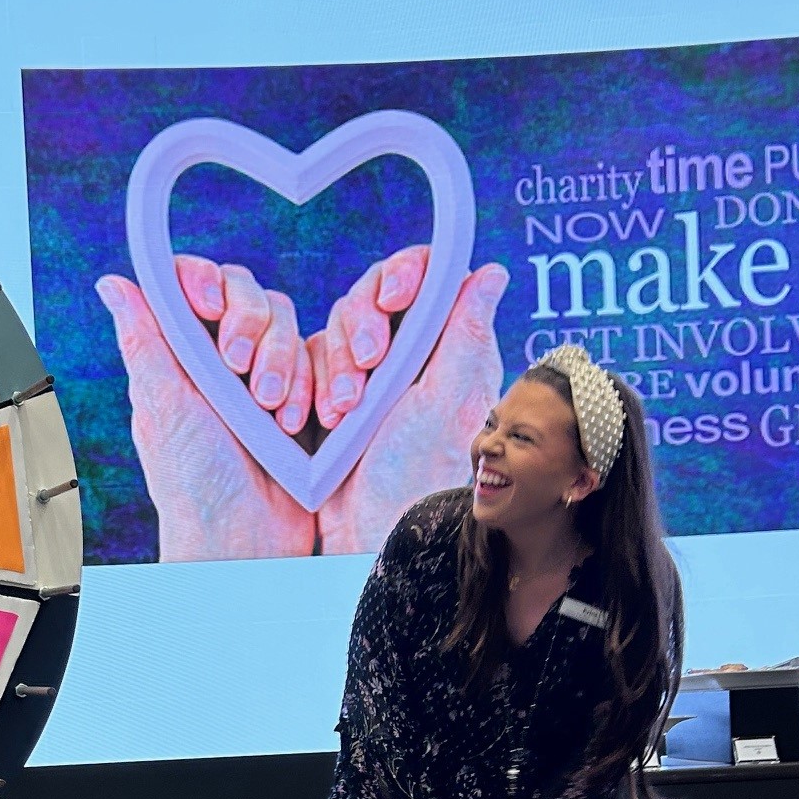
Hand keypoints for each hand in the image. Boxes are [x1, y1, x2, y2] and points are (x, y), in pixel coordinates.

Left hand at [96, 260, 313, 560]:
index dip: (208, 283)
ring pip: (290, 324)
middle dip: (255, 330)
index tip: (212, 308)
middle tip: (242, 375)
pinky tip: (305, 420)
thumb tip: (112, 282)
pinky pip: (323, 358)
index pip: (196, 286)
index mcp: (182, 357)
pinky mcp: (307, 395)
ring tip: (274, 415)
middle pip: (251, 295)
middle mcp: (223, 361)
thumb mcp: (163, 407)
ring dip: (286, 364)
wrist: (248, 539)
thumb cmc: (195, 485)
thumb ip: (144, 340)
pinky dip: (318, 382)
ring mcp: (267, 376)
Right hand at [317, 254, 508, 554]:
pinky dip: (308, 384)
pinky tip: (318, 419)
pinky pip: (307, 360)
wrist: (368, 527)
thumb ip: (465, 333)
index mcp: (446, 346)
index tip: (391, 300)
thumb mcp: (443, 400)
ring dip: (334, 364)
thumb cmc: (415, 473)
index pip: (426, 277)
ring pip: (335, 326)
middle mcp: (408, 353)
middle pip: (371, 294)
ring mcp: (368, 374)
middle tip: (366, 366)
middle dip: (358, 326)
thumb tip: (492, 271)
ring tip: (343, 413)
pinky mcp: (330, 392)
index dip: (403, 274)